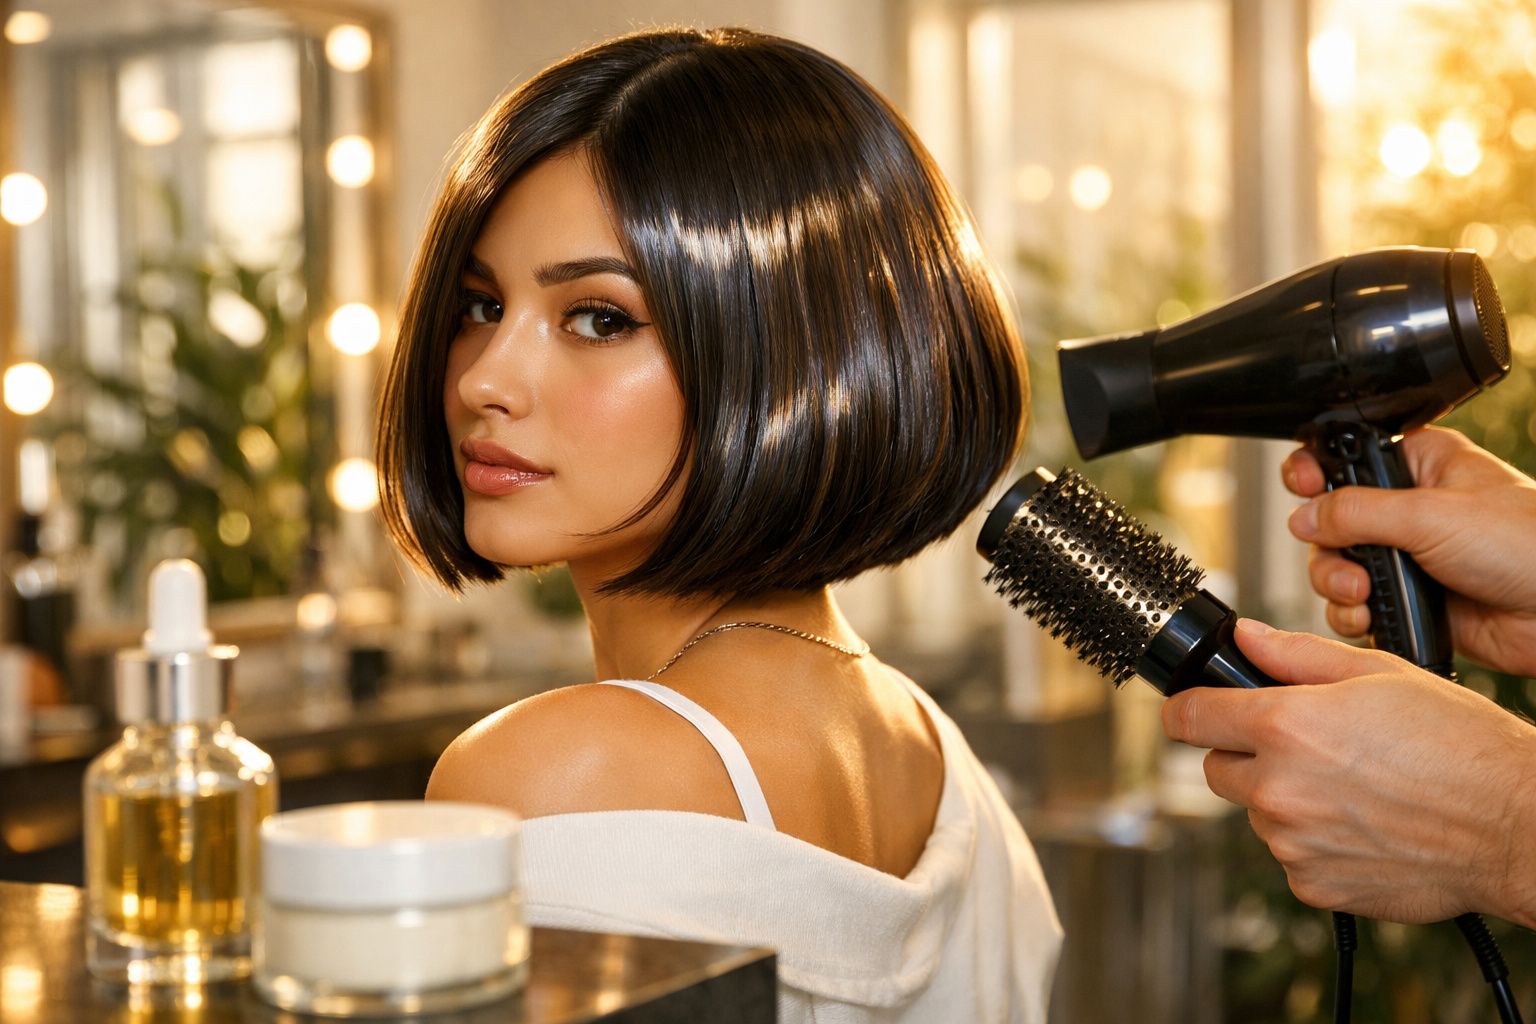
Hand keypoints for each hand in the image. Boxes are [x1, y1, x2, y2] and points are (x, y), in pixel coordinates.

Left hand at [1162, 619, 1535, 926]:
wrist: (1514, 826)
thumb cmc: (1459, 746)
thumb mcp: (1380, 674)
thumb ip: (1296, 655)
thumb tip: (1245, 637)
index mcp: (1285, 726)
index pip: (1188, 716)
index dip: (1186, 708)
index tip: (1190, 709)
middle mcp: (1278, 788)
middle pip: (1216, 768)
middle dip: (1245, 754)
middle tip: (1304, 748)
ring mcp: (1292, 842)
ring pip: (1255, 813)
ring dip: (1283, 800)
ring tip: (1350, 787)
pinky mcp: (1312, 884)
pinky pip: (1288, 856)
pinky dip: (1312, 843)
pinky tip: (1361, 825)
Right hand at [1284, 426, 1535, 677]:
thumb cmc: (1527, 544)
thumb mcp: (1430, 515)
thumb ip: (1356, 512)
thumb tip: (1303, 516)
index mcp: (1419, 466)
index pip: (1348, 456)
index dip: (1317, 469)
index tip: (1305, 485)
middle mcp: (1407, 510)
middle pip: (1328, 519)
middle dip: (1326, 544)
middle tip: (1345, 554)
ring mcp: (1406, 557)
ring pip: (1334, 565)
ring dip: (1337, 584)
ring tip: (1362, 593)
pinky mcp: (1408, 600)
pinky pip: (1353, 607)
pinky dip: (1352, 615)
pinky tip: (1372, 616)